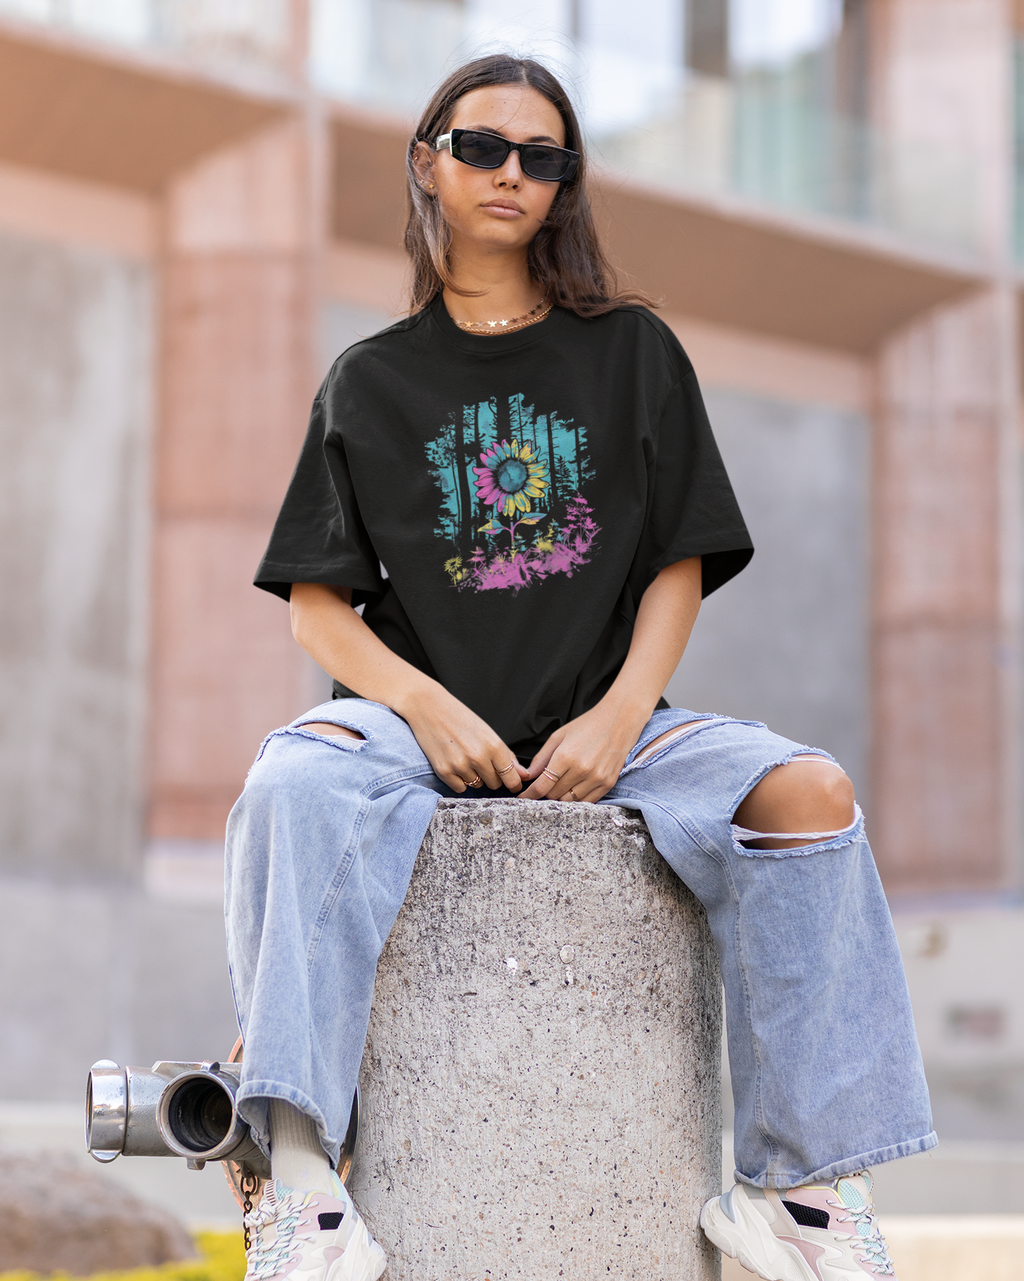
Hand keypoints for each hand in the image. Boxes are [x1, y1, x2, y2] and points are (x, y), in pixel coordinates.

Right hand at [402, 684, 529, 793]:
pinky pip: (459, 788)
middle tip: (481, 761)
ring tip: (463, 757)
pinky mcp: (443, 771)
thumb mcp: (487, 732)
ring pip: (476, 785)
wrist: (428, 706)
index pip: (511, 778)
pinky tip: (454, 763)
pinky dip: (458, 780)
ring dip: (473, 776)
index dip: (513, 783)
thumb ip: (506, 755)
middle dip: (491, 776)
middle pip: (494, 784)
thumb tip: (523, 775)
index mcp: (494, 746)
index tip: (511, 783)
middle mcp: (478, 758)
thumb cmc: (460, 717)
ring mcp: (460, 765)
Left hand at [519, 701, 647, 802]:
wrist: (619, 720)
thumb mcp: (559, 736)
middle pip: (554, 794)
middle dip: (545, 792)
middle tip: (544, 785)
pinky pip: (587, 801)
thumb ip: (542, 757)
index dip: (530, 794)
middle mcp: (581, 770)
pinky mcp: (608, 783)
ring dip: (560, 796)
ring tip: (559, 786)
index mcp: (566, 756)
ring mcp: (596, 778)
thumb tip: (529, 775)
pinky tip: (573, 789)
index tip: (523, 797)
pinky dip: (577, 798)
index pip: (542, 786)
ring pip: (569, 801)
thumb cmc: (588, 725)